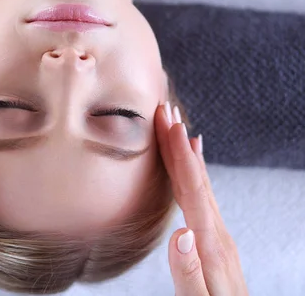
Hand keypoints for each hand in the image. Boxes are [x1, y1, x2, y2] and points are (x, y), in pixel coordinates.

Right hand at [155, 103, 248, 295]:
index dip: (179, 155)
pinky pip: (203, 196)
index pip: (192, 191)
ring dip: (186, 153)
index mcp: (210, 245)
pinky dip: (197, 173)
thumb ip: (189, 273)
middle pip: (197, 179)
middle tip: (166, 110)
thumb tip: (180, 234)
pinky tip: (193, 162)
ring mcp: (218, 235)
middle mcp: (216, 233)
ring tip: (176, 126)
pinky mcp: (213, 239)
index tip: (168, 124)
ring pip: (201, 184)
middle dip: (179, 142)